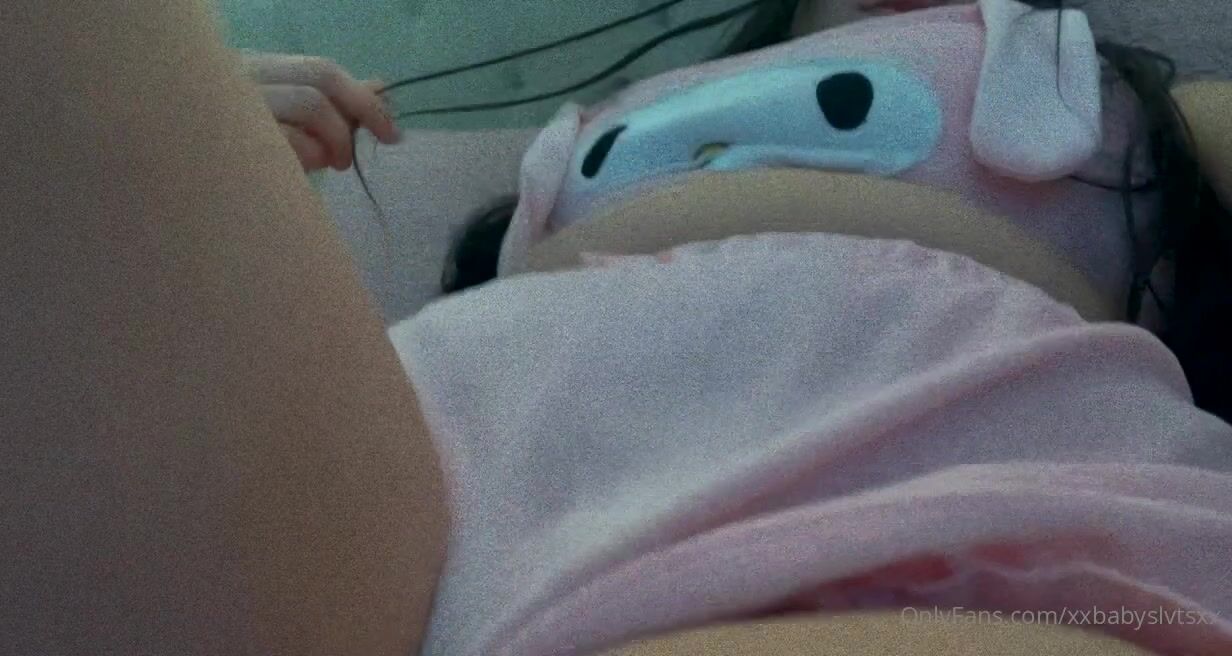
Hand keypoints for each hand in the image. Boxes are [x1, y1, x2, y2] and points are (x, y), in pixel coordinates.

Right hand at [240, 51, 403, 171]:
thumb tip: (376, 87)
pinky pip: (289, 139)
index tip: (391, 133)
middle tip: (353, 159)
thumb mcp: (281, 127)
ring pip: (311, 103)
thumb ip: (326, 105)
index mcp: (253, 70)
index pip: (322, 71)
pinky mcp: (230, 135)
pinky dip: (306, 158)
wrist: (174, 197)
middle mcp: (243, 75)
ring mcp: (235, 100)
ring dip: (332, 142)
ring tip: (323, 168)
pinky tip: (292, 176)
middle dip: (358, 115)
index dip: (364, 99)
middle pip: (322, 79)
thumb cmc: (231, 162)